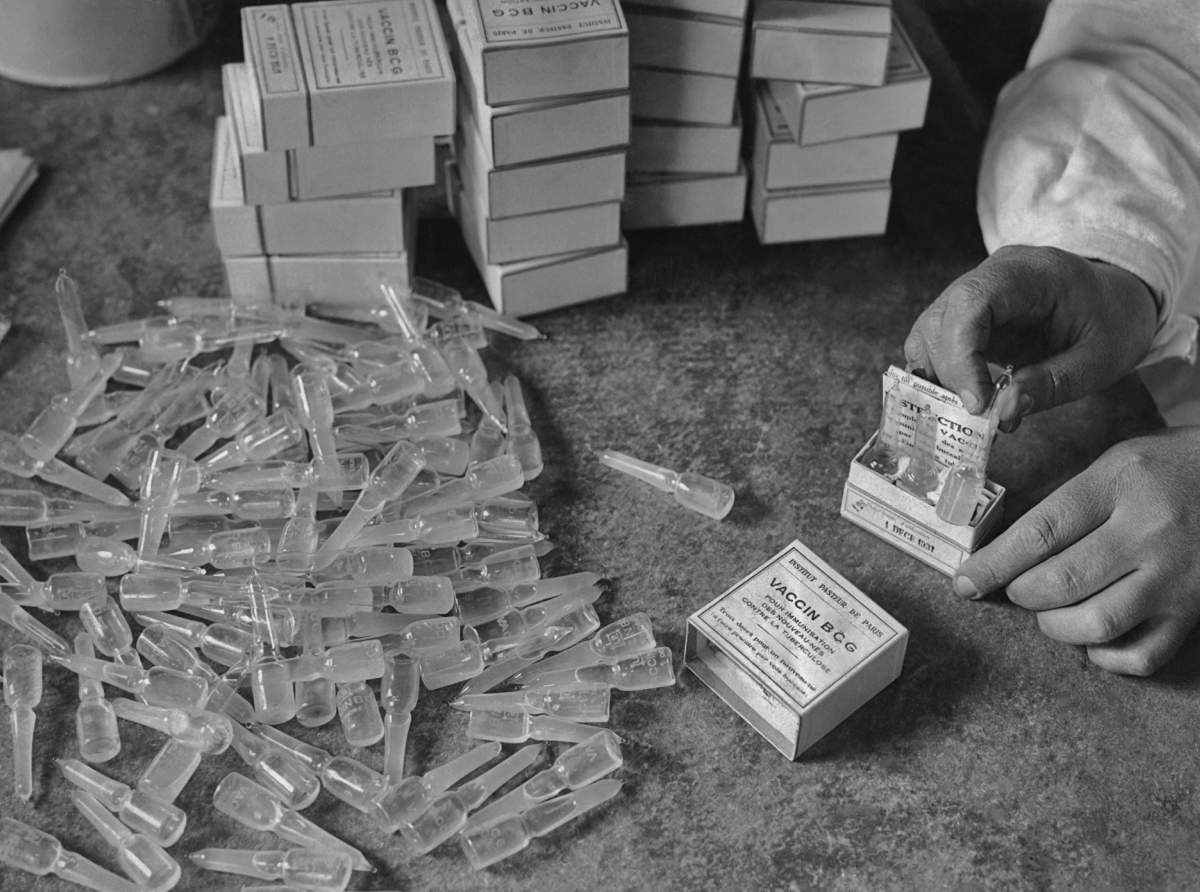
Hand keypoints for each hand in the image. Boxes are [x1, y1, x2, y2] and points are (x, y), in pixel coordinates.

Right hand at [904, 245, 1157, 426]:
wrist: (1117, 300)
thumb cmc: (1115, 322)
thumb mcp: (1101, 359)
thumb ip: (1053, 383)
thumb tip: (1002, 412)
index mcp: (1029, 273)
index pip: (971, 301)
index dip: (961, 354)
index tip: (975, 403)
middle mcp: (990, 275)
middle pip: (940, 319)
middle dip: (949, 374)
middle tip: (975, 416)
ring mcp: (974, 294)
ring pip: (928, 332)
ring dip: (938, 378)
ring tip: (969, 411)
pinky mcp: (967, 317)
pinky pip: (936, 344)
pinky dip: (942, 376)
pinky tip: (964, 401)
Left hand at [954, 427, 1199, 674]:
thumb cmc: (1171, 469)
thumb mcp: (1116, 463)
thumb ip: (1066, 501)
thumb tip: (1003, 545)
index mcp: (1120, 485)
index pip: (1042, 531)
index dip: (994, 563)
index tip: (964, 581)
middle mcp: (1149, 532)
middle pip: (1063, 581)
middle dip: (1022, 592)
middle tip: (1018, 588)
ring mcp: (1176, 577)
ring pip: (1098, 622)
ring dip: (1057, 626)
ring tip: (1051, 612)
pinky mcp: (1195, 611)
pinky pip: (1144, 654)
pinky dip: (1106, 657)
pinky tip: (1094, 639)